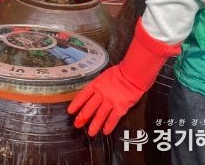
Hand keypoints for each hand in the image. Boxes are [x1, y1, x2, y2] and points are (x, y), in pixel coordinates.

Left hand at [68, 19, 180, 135]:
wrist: (133, 73)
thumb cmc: (121, 72)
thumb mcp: (105, 76)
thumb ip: (99, 85)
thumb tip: (93, 93)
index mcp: (96, 85)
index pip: (83, 96)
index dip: (76, 104)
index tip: (70, 111)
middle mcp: (101, 94)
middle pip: (89, 108)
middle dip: (82, 117)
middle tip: (77, 124)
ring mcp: (110, 101)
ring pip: (100, 116)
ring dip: (94, 125)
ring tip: (90, 132)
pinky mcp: (120, 107)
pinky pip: (113, 119)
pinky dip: (109, 126)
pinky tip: (105, 131)